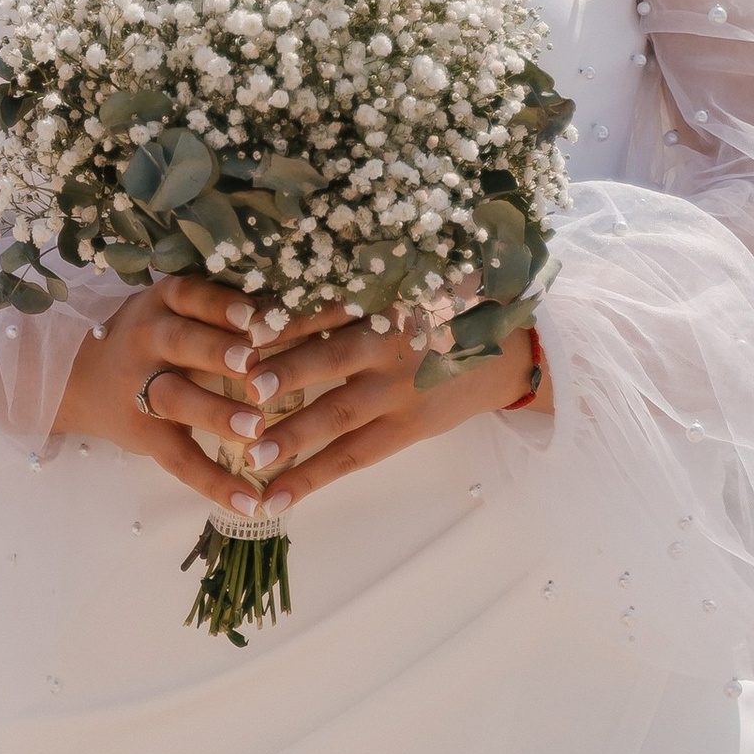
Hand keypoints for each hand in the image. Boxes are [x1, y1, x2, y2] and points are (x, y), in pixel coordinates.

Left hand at [50, 277, 548, 515]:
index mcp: (386, 299)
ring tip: (251, 456)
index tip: (240, 322)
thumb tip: (286, 255)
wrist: (513, 350)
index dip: (285, 314)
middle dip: (286, 373)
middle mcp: (390, 344)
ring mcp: (398, 391)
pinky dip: (311, 478)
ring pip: (337, 416)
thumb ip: (357, 271)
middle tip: (243, 387)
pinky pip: (351, 458)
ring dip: (292, 437)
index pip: (327, 305)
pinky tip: (274, 498)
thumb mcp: (414, 274)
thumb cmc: (448, 306)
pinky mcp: (405, 429)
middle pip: (329, 359)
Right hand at [51, 277, 300, 514]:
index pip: (192, 295)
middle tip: (254, 365)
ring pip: (176, 398)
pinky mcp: (143, 434)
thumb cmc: (158, 337)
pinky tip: (248, 501)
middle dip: (217, 353)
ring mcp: (141, 387)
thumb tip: (297, 310)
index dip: (221, 305)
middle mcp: (147, 339)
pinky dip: (214, 483)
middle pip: (181, 342)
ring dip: (217, 414)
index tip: (255, 316)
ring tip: (256, 430)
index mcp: (165, 303)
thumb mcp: (178, 310)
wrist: (82, 377)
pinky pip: (179, 459)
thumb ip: (223, 310)